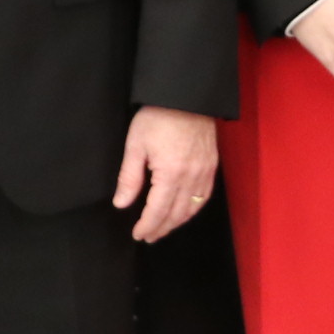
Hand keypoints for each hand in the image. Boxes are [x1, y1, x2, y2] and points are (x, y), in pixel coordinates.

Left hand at [115, 107, 220, 242]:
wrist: (186, 96)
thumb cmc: (158, 117)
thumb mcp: (136, 145)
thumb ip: (129, 178)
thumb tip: (121, 203)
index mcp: (170, 174)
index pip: (158, 210)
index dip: (147, 225)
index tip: (138, 234)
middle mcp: (191, 178)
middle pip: (176, 214)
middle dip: (161, 228)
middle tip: (149, 236)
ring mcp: (205, 172)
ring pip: (192, 208)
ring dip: (177, 222)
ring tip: (164, 228)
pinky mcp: (212, 165)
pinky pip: (205, 195)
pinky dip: (194, 209)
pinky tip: (185, 211)